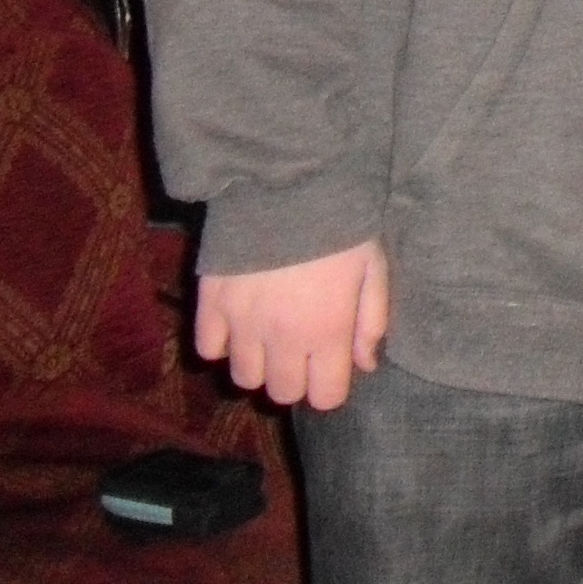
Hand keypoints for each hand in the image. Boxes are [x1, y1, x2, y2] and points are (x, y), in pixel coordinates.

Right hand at [194, 239, 390, 410]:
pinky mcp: (210, 305)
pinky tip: (240, 321)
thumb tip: (366, 365)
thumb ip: (372, 321)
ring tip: (270, 335)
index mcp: (327, 331)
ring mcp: (242, 324)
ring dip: (259, 363)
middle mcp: (282, 338)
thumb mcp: (374, 269)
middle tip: (301, 348)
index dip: (330, 385)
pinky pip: (209, 350)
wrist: (288, 185)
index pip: (325, 398)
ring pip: (244, 378)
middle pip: (282, 393)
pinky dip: (223, 342)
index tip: (331, 365)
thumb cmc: (341, 226)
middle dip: (295, 377)